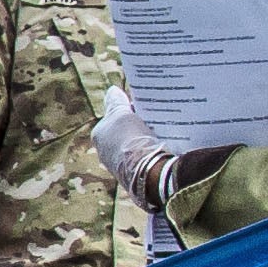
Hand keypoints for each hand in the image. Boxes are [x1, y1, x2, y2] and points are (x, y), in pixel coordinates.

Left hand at [94, 86, 168, 206]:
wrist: (147, 173)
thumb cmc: (131, 140)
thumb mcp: (122, 115)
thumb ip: (116, 102)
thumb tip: (112, 91)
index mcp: (99, 136)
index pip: (115, 116)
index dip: (131, 108)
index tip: (147, 104)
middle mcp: (106, 152)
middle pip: (126, 131)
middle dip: (139, 123)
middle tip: (158, 115)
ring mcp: (120, 166)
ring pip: (137, 144)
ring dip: (149, 137)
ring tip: (166, 129)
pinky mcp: (137, 175)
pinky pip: (146, 157)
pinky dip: (155, 150)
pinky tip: (168, 144)